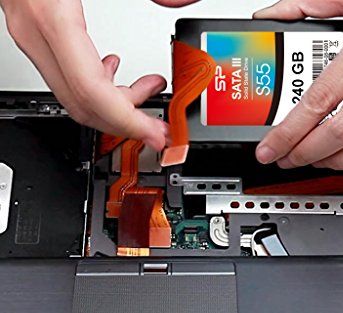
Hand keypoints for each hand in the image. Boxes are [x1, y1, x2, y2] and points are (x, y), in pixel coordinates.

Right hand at [0, 0, 173, 150]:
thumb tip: (176, 1)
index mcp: (51, 19)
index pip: (93, 94)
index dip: (127, 121)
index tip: (155, 134)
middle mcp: (35, 35)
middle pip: (84, 106)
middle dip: (127, 123)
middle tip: (159, 127)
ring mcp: (31, 36)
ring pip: (76, 96)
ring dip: (118, 104)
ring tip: (152, 89)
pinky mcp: (36, 33)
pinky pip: (69, 77)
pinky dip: (101, 85)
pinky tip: (119, 72)